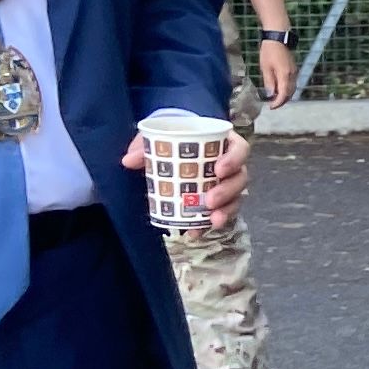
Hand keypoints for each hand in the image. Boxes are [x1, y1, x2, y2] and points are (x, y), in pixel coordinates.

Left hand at [120, 128, 249, 224]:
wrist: (177, 144)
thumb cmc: (176, 137)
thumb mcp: (161, 136)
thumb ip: (146, 145)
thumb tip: (128, 161)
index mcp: (224, 143)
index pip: (240, 149)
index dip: (234, 160)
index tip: (219, 170)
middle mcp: (231, 165)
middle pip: (240, 178)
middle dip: (227, 191)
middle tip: (210, 201)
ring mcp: (227, 183)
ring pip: (235, 198)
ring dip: (225, 211)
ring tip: (211, 220)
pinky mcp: (218, 201)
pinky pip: (221, 213)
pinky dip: (208, 224)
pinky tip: (197, 231)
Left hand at [255, 30, 299, 104]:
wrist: (278, 37)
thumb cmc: (269, 51)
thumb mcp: (265, 67)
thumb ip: (269, 81)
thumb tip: (271, 94)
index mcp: (284, 75)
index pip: (284, 94)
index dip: (278, 103)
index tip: (271, 107)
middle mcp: (292, 75)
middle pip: (290, 93)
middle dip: (282, 101)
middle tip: (273, 104)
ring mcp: (294, 71)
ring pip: (292, 88)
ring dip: (285, 95)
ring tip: (275, 98)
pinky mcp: (294, 68)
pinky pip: (292, 83)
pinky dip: (287, 89)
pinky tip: (279, 88)